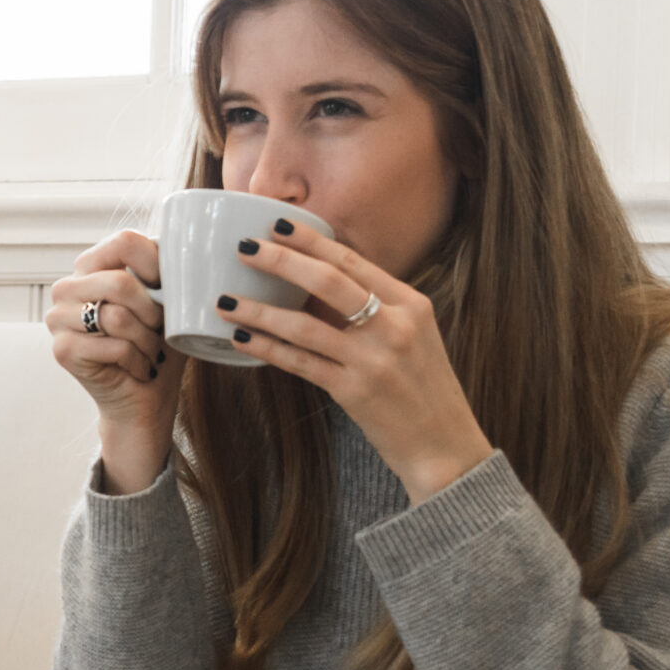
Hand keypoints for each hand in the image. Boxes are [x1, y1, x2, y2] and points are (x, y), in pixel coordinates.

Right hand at [48, 230, 180, 493]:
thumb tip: (194, 240)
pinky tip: (142, 369)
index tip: (171, 290)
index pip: (124, 241)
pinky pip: (113, 346)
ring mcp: (58, 318)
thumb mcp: (172, 302)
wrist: (145, 400)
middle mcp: (67, 287)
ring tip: (153, 352)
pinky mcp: (62, 350)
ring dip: (148, 341)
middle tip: (162, 331)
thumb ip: (171, 269)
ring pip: (116, 316)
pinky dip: (139, 361)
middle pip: (120, 281)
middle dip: (154, 311)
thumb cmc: (160, 347)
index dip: (157, 263)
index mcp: (92, 266)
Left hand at [220, 215, 491, 503]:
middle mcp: (395, 326)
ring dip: (259, 311)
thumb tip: (313, 283)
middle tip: (243, 248)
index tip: (277, 224)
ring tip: (225, 301)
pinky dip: (266, 349)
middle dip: (281, 261)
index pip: (353, 262)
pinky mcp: (354, 391)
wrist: (444, 445)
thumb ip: (374, 310)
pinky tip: (239, 340)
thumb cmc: (422, 388)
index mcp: (411, 304)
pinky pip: (299, 363)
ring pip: (304, 325)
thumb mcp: (412, 336)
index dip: (312, 241)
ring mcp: (374, 360)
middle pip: (328, 282)